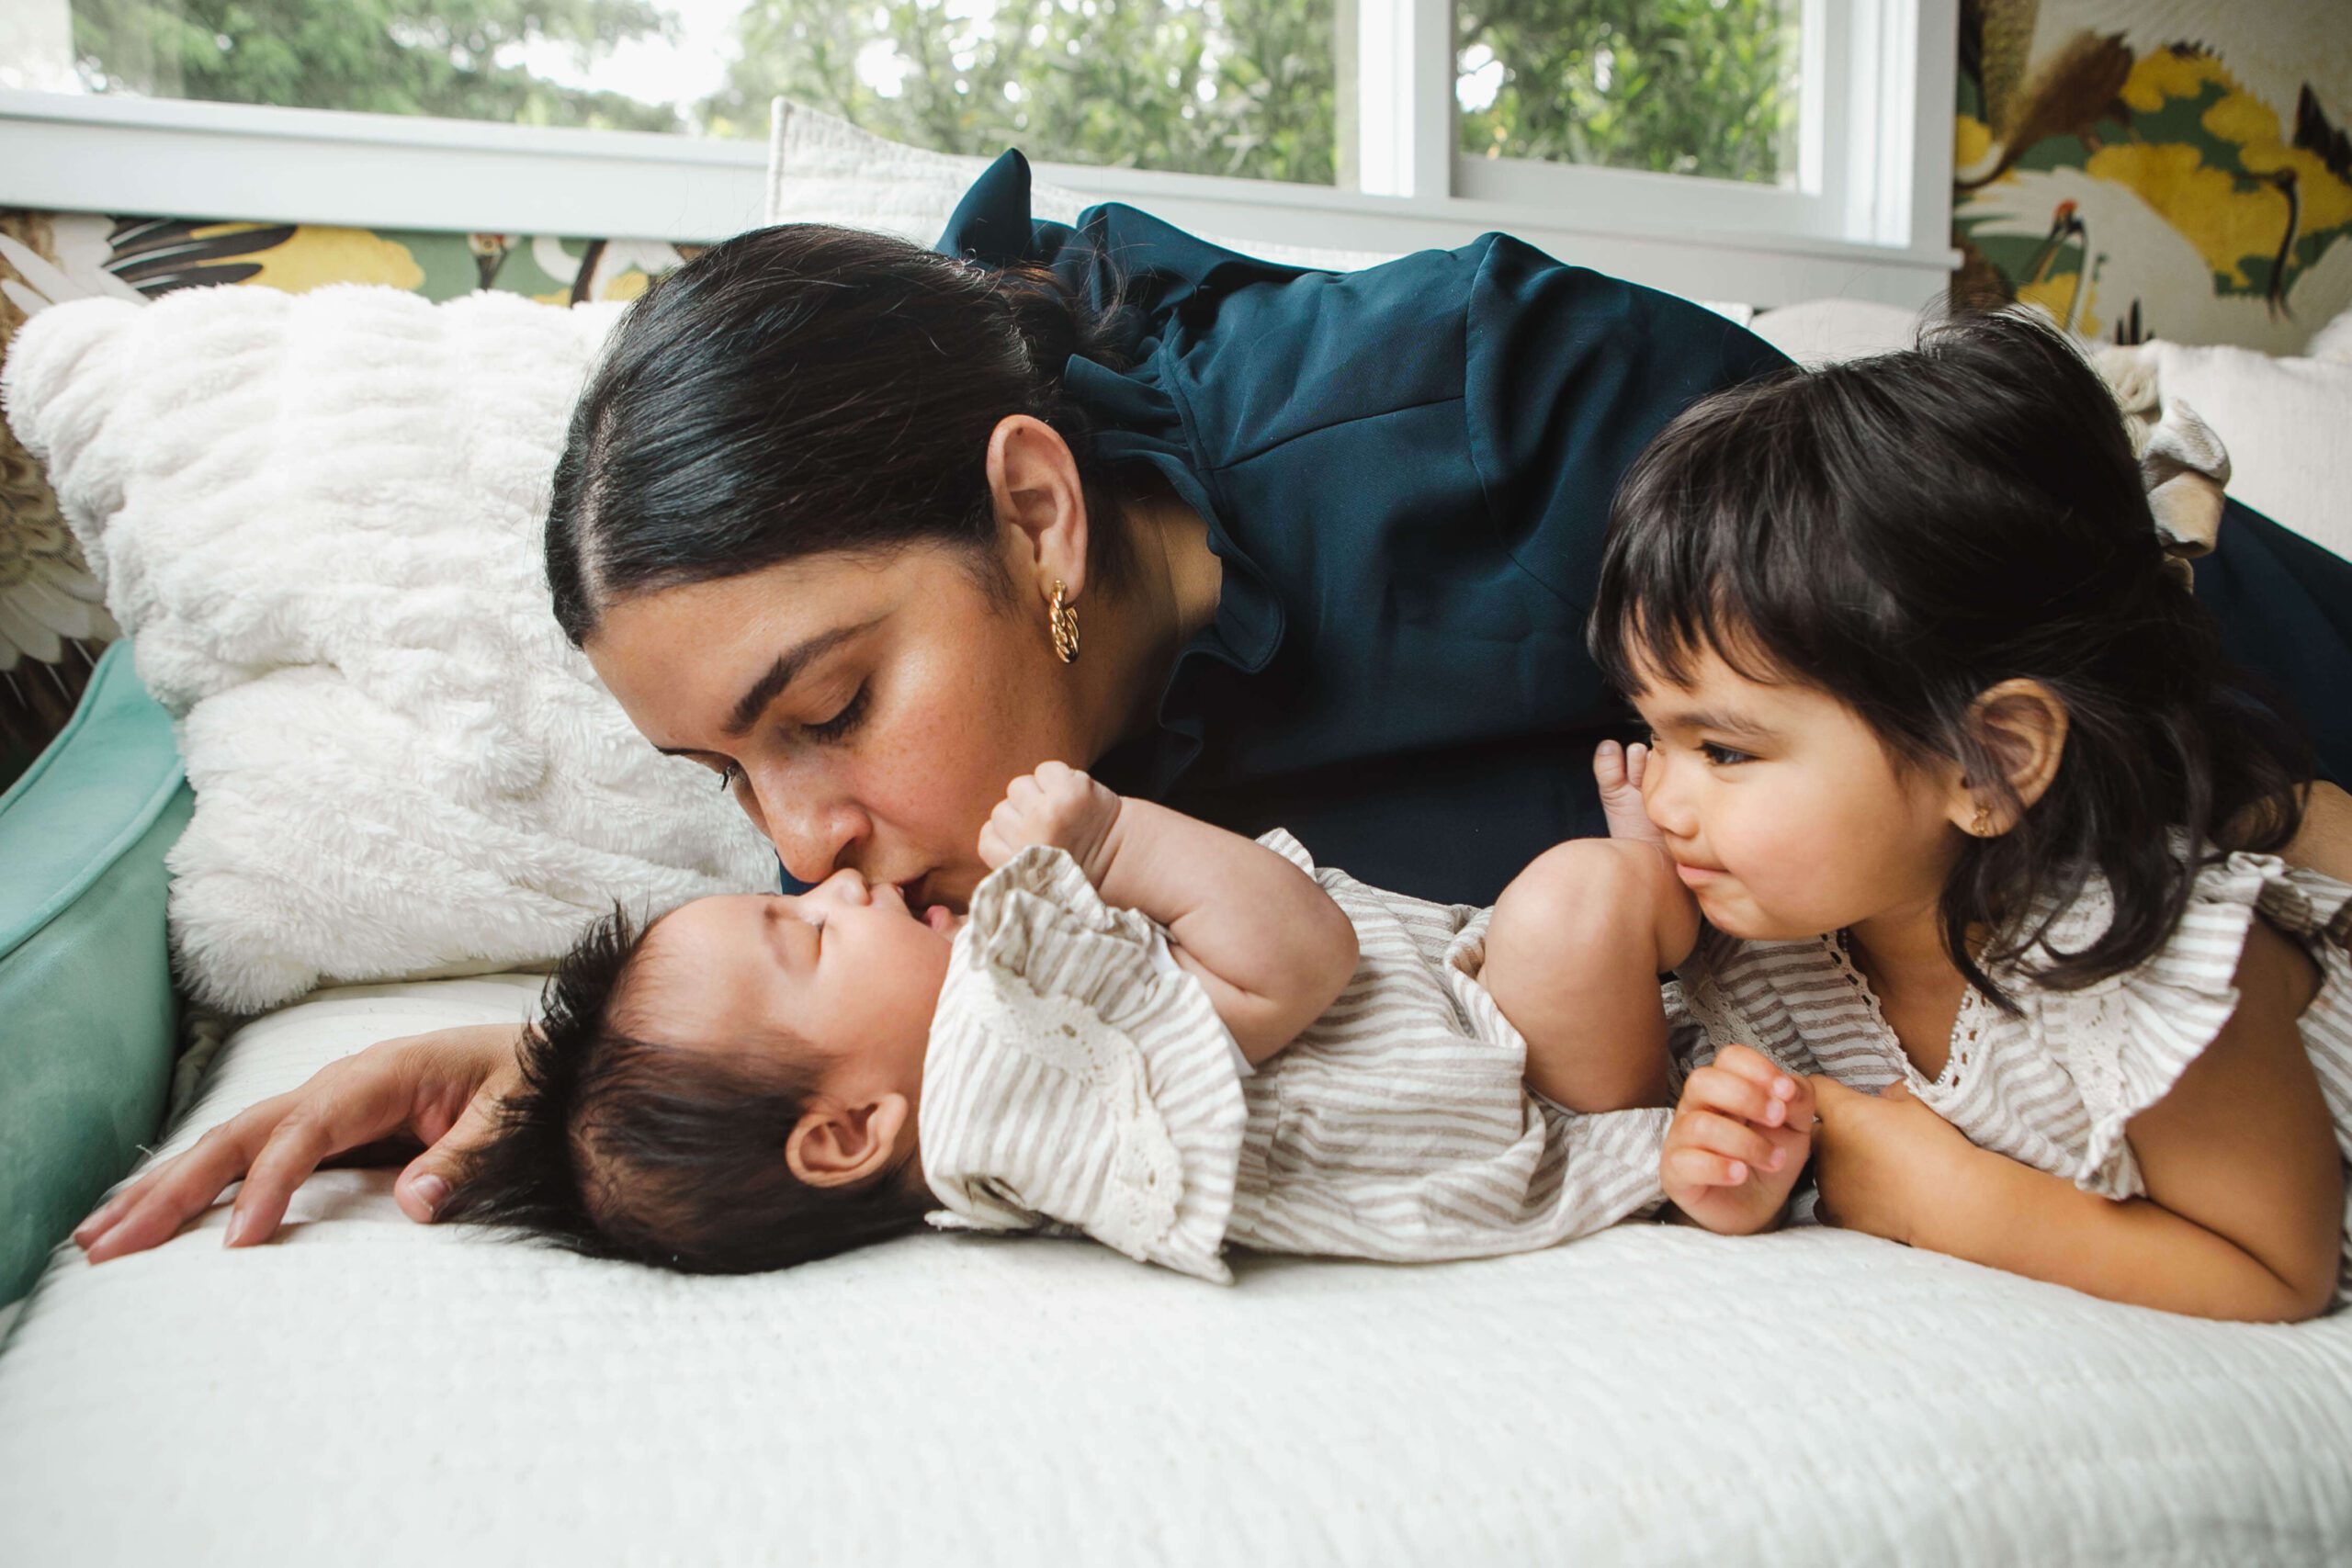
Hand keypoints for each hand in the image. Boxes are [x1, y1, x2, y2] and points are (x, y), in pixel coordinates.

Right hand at [72, 1022, 526, 1261]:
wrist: (536, 1059)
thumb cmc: (524, 1081)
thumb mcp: (512, 1111)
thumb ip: (468, 1153)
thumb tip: (417, 1203)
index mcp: (381, 1074)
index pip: (306, 1130)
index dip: (268, 1183)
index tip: (239, 1241)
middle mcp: (338, 1084)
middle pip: (241, 1134)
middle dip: (176, 1188)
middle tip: (114, 1246)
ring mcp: (323, 1105)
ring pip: (227, 1144)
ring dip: (162, 1189)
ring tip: (97, 1239)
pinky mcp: (322, 1130)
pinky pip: (246, 1156)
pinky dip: (194, 1185)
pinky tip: (147, 1215)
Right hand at [977, 760, 1123, 885]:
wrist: (1125, 857)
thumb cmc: (1076, 865)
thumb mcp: (1036, 876)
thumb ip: (1010, 856)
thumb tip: (994, 829)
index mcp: (1019, 864)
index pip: (987, 836)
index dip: (1005, 835)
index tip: (1025, 838)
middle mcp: (1029, 837)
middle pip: (1001, 810)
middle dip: (1022, 815)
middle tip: (1047, 826)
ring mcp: (1049, 812)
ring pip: (1019, 787)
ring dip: (1037, 793)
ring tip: (1059, 809)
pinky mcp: (1070, 791)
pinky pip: (1046, 770)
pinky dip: (1058, 777)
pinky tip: (1072, 795)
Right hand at [1662, 1044, 1814, 1233]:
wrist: (1757, 1209)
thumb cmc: (1769, 1159)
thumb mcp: (1796, 1127)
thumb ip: (1799, 1100)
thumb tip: (1789, 1088)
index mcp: (1725, 1088)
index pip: (1729, 1058)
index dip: (1758, 1069)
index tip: (1786, 1093)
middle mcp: (1697, 1107)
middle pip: (1702, 1080)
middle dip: (1746, 1097)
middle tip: (1777, 1120)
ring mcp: (1681, 1140)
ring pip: (1699, 1125)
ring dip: (1746, 1142)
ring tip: (1774, 1161)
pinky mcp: (1674, 1173)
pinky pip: (1686, 1162)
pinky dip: (1718, 1167)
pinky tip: (1741, 1174)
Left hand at [1810, 1076, 1977, 1244]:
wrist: (1950, 1200)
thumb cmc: (1936, 1148)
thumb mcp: (1918, 1105)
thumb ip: (1894, 1094)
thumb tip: (1887, 1097)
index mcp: (1843, 1113)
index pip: (1815, 1089)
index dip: (1827, 1091)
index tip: (1839, 1097)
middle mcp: (1826, 1146)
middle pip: (1815, 1131)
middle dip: (1832, 1133)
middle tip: (1865, 1140)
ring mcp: (1827, 1182)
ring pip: (1820, 1167)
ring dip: (1837, 1166)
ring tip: (1873, 1173)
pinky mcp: (1835, 1213)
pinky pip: (1824, 1201)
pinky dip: (1839, 1199)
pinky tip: (1863, 1198)